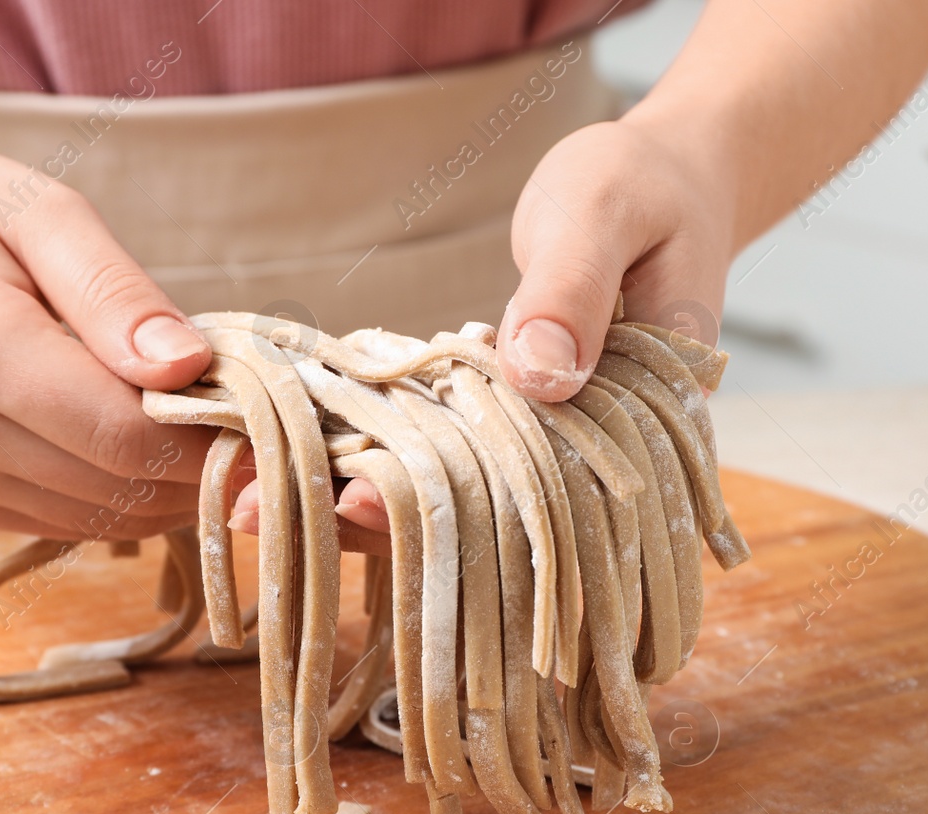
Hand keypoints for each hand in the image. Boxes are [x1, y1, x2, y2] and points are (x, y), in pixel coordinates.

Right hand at [0, 133, 217, 539]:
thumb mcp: (41, 212)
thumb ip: (117, 293)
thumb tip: (189, 367)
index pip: (125, 434)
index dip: (212, 442)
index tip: (267, 420)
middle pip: (121, 485)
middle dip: (202, 465)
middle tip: (248, 422)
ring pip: (103, 516)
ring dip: (167, 486)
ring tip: (194, 424)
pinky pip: (68, 519)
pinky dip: (122, 494)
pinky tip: (136, 443)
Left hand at [227, 116, 736, 543]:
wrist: (671, 179)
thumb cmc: (645, 186)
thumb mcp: (605, 213)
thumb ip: (572, 290)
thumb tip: (536, 375)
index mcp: (642, 424)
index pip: (540, 492)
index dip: (446, 508)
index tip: (351, 503)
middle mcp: (600, 452)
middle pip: (487, 512)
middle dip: (379, 520)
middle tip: (257, 514)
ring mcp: (558, 436)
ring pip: (461, 488)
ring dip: (367, 494)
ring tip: (256, 502)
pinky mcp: (523, 414)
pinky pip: (455, 444)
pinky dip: (389, 449)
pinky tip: (308, 456)